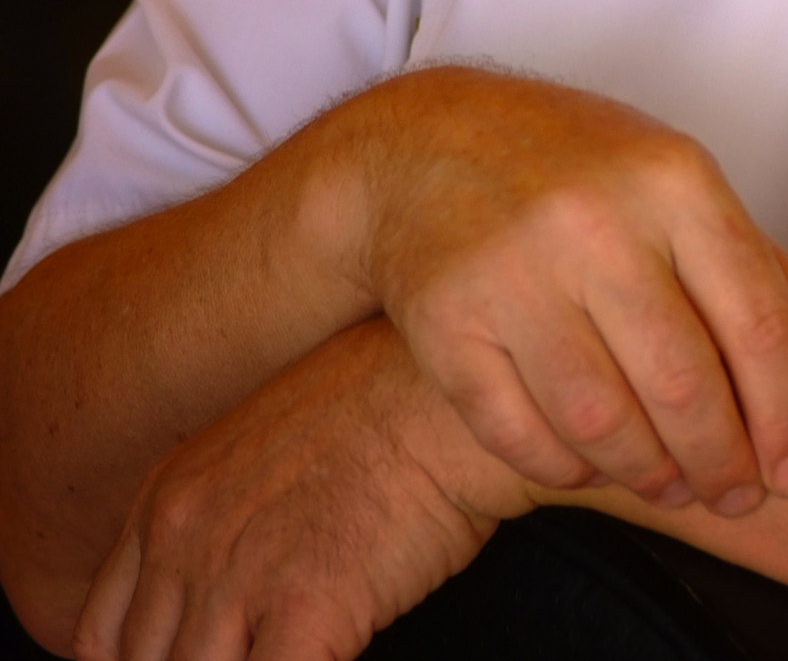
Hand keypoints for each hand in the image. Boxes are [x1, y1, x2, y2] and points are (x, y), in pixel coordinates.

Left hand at [73, 317, 533, 660]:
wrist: (446, 394)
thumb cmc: (382, 408)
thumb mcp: (261, 446)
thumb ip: (220, 518)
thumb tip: (221, 594)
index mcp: (166, 500)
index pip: (101, 638)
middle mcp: (183, 539)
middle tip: (251, 651)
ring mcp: (237, 577)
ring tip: (291, 653)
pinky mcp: (304, 610)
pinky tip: (325, 659)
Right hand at [341, 69, 787, 519]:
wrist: (428, 142)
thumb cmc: (580, 170)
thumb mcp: (684, 194)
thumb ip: (779, 279)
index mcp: (672, 179)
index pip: (760, 322)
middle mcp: (594, 220)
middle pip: (685, 386)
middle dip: (724, 462)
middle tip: (735, 491)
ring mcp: (513, 271)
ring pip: (605, 424)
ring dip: (651, 474)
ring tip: (672, 480)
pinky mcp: (446, 321)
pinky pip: (522, 434)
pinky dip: (568, 467)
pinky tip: (593, 460)